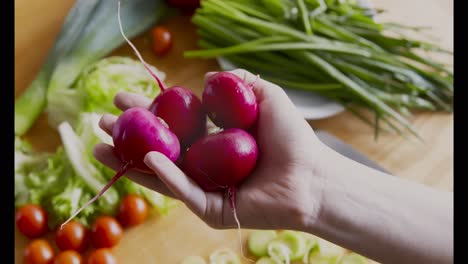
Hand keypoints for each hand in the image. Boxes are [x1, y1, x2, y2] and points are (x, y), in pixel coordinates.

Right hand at [94, 69, 329, 230]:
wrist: (311, 176)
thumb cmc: (293, 138)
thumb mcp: (267, 97)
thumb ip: (240, 81)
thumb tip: (208, 78)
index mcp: (212, 140)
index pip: (172, 125)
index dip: (147, 112)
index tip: (123, 98)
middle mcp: (203, 164)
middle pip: (158, 148)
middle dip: (128, 136)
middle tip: (100, 122)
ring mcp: (204, 187)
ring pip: (161, 174)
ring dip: (131, 160)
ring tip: (100, 146)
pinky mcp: (211, 209)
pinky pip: (184, 191)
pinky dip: (167, 176)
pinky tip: (150, 157)